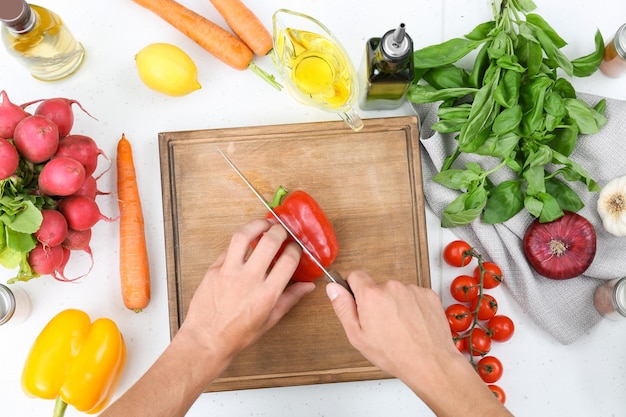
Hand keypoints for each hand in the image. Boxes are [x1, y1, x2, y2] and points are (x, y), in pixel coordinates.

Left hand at [180, 219, 315, 363]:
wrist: (206, 340)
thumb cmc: (238, 335)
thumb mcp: (270, 320)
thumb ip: (290, 298)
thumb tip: (307, 286)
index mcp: (267, 293)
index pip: (288, 260)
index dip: (295, 249)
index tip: (295, 247)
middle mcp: (249, 279)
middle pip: (269, 242)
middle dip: (280, 231)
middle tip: (282, 230)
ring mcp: (229, 272)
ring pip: (243, 236)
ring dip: (256, 225)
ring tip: (264, 223)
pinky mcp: (214, 270)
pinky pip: (228, 249)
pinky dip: (239, 243)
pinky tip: (245, 243)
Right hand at [326, 271, 511, 416]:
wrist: (430, 362)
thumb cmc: (394, 354)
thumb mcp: (357, 336)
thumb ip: (343, 307)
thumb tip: (333, 288)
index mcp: (371, 295)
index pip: (355, 275)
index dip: (354, 289)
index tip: (358, 302)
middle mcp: (392, 286)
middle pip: (377, 287)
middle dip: (377, 301)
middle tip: (382, 325)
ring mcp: (412, 289)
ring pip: (396, 292)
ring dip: (396, 304)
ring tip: (400, 328)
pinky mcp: (428, 294)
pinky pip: (414, 295)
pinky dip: (413, 307)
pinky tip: (413, 324)